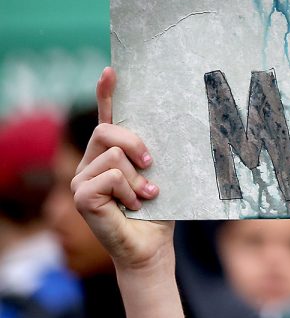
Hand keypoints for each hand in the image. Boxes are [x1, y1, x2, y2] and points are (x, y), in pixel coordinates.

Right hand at [72, 67, 174, 273]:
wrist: (152, 245)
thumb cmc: (161, 209)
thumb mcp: (164, 173)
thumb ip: (157, 152)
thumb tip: (180, 123)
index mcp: (111, 154)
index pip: (106, 119)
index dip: (107, 94)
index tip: (112, 71)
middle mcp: (91, 162)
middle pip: (107, 132)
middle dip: (135, 144)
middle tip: (152, 165)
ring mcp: (81, 179)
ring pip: (113, 156)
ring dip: (138, 179)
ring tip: (145, 196)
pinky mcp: (80, 196)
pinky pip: (110, 177)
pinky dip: (128, 191)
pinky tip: (133, 206)